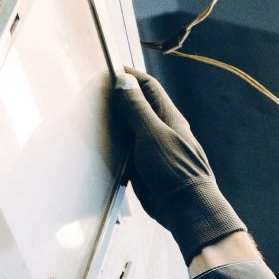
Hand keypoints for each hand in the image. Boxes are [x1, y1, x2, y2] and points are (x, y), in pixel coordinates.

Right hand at [113, 68, 248, 258]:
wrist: (186, 209)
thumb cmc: (175, 171)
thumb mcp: (152, 135)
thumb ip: (136, 109)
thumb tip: (124, 81)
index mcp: (169, 117)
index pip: (148, 87)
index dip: (130, 76)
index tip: (109, 69)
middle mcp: (162, 130)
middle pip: (137, 107)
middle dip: (118, 98)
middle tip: (95, 92)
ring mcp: (154, 149)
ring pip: (130, 130)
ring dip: (114, 123)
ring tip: (93, 115)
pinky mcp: (146, 168)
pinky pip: (127, 151)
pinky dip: (115, 146)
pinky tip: (101, 144)